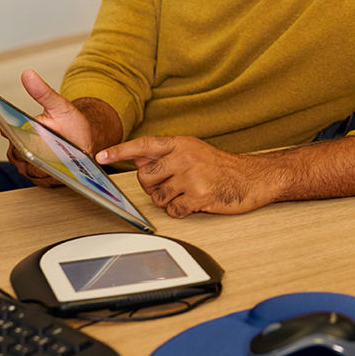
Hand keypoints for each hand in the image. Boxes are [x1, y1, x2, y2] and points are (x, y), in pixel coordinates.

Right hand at [5, 68, 98, 187]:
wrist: (85, 141)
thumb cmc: (69, 122)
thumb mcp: (58, 105)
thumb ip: (43, 91)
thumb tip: (27, 73)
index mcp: (19, 130)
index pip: (7, 131)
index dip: (8, 130)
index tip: (12, 128)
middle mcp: (20, 149)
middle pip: (16, 153)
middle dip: (26, 151)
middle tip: (36, 148)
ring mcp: (29, 165)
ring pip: (27, 168)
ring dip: (38, 165)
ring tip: (49, 161)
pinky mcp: (41, 178)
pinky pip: (40, 179)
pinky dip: (48, 176)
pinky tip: (57, 172)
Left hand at [98, 136, 278, 217]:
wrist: (253, 179)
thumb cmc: (222, 167)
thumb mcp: (194, 151)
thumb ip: (167, 154)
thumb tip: (138, 157)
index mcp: (181, 144)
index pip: (144, 145)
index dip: (120, 151)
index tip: (101, 156)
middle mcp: (185, 157)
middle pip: (145, 177)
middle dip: (152, 186)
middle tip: (170, 186)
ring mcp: (192, 176)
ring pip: (158, 197)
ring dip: (168, 201)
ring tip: (186, 194)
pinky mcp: (199, 196)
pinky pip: (173, 210)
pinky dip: (180, 211)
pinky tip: (194, 204)